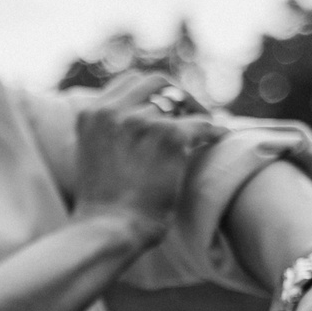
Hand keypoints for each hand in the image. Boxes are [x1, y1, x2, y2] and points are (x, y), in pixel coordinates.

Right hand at [72, 73, 227, 245]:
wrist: (110, 228)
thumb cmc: (103, 203)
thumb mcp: (92, 153)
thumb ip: (110, 128)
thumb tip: (144, 115)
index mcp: (91, 113)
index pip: (131, 82)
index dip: (153, 93)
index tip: (168, 108)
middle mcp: (113, 110)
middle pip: (157, 82)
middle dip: (178, 95)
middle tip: (193, 113)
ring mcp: (141, 121)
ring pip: (181, 106)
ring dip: (194, 118)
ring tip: (205, 134)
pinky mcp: (169, 136)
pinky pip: (203, 124)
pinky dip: (215, 131)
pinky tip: (220, 137)